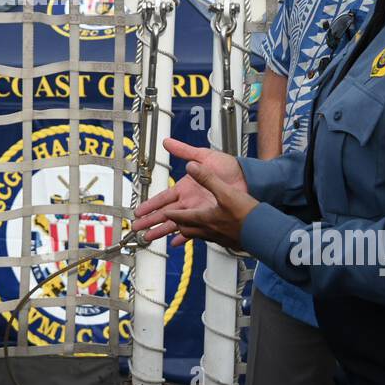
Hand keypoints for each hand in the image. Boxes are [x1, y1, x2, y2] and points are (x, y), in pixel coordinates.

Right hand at [133, 138, 248, 243]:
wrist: (248, 179)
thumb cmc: (229, 166)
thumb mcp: (204, 155)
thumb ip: (185, 151)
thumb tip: (167, 142)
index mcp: (185, 187)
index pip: (163, 198)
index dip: (150, 205)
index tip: (139, 211)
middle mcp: (189, 201)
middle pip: (164, 213)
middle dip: (150, 221)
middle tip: (137, 228)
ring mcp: (197, 211)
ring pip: (175, 224)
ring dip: (161, 231)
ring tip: (149, 238)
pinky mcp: (208, 219)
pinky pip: (193, 231)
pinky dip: (183, 237)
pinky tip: (174, 243)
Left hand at [163, 162, 259, 249]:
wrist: (265, 233)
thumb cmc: (246, 216)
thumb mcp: (225, 192)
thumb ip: (207, 178)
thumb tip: (192, 166)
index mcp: (203, 218)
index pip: (179, 217)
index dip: (168, 214)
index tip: (161, 213)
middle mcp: (208, 230)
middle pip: (185, 230)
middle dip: (173, 227)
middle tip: (163, 225)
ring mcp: (218, 237)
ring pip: (196, 235)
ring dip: (187, 232)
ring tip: (181, 231)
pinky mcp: (228, 240)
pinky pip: (210, 238)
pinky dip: (204, 234)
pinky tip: (210, 233)